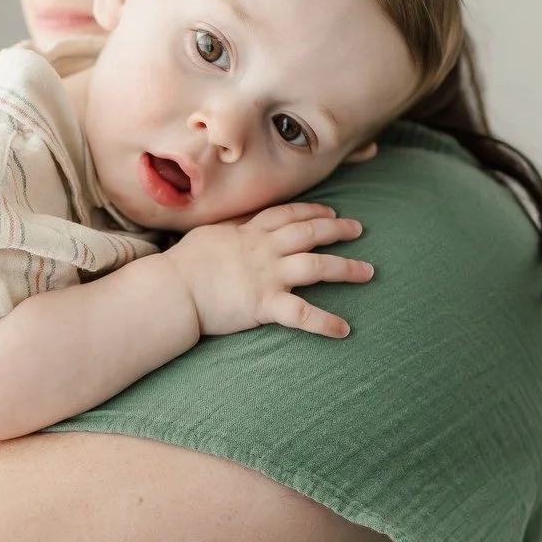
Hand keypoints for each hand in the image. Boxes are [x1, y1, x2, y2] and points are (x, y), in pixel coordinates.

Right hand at [165, 203, 372, 337]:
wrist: (173, 288)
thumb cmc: (183, 264)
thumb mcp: (208, 235)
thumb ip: (229, 230)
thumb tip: (234, 226)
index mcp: (250, 232)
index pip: (289, 215)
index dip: (313, 211)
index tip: (330, 211)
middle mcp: (265, 250)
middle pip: (311, 233)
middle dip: (338, 229)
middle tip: (359, 229)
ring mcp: (268, 276)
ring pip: (317, 266)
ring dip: (347, 268)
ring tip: (369, 272)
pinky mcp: (265, 304)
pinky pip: (302, 314)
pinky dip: (325, 323)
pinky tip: (344, 330)